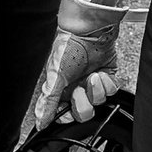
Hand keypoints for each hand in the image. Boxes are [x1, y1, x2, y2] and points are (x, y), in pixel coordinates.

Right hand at [34, 0, 122, 129]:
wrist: (90, 29)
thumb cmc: (68, 46)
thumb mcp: (55, 76)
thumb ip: (48, 101)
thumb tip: (40, 123)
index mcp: (61, 90)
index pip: (64, 115)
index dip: (67, 117)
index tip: (68, 112)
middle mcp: (77, 87)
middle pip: (84, 113)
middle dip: (83, 105)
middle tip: (79, 90)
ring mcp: (93, 83)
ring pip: (99, 102)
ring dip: (96, 91)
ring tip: (92, 76)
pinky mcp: (108, 76)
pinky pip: (111, 90)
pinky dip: (107, 84)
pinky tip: (101, 73)